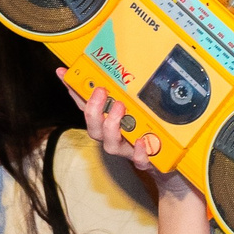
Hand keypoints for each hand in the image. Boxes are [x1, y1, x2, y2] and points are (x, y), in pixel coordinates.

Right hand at [66, 75, 199, 201]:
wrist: (168, 165)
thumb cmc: (148, 134)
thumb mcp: (138, 110)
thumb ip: (127, 94)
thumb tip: (117, 67)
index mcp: (108, 123)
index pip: (86, 106)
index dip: (74, 91)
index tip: (64, 73)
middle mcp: (113, 138)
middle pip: (94, 128)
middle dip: (94, 110)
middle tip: (101, 91)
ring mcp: (127, 150)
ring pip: (111, 144)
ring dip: (112, 126)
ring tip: (120, 108)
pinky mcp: (145, 161)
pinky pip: (139, 159)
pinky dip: (139, 151)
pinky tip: (141, 141)